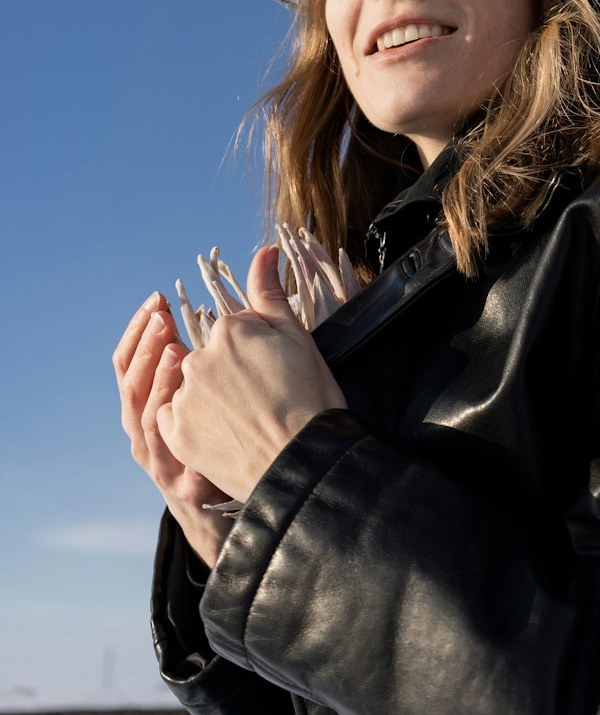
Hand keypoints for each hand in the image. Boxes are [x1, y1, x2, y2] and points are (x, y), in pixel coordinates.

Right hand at [113, 293, 231, 566]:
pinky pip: (174, 456)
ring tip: (177, 351)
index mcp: (148, 404)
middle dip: (146, 347)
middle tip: (161, 317)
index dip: (140, 329)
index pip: (131, 360)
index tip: (156, 299)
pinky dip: (178, 432)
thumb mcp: (211, 393)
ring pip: (147, 418)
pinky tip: (191, 410)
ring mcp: (159, 460)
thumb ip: (205, 355)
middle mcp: (144, 431)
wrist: (238, 502)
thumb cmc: (226, 437)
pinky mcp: (183, 485)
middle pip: (132, 384)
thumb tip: (210, 306)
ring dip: (158, 382)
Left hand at [156, 246, 346, 503]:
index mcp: (229, 329)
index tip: (277, 375)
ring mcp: (184, 397)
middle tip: (265, 401)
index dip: (260, 354)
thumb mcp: (299, 339)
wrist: (304, 464)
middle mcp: (198, 358)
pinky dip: (193, 425)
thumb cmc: (311, 400)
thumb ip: (271, 293)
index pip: (237, 332)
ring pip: (194, 388)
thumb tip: (263, 250)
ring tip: (247, 422)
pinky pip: (174, 419)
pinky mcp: (175, 433)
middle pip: (212, 359)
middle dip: (233, 375)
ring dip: (213, 400)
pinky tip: (223, 434)